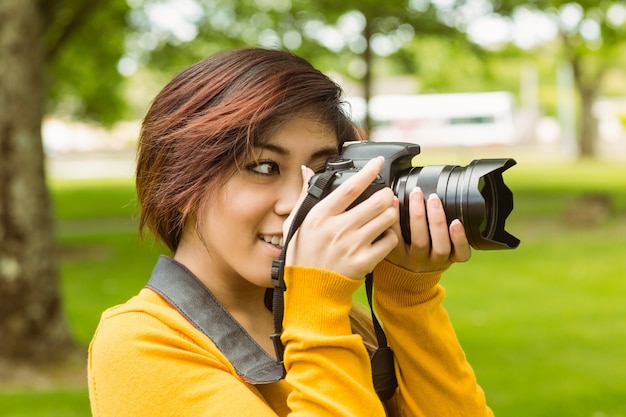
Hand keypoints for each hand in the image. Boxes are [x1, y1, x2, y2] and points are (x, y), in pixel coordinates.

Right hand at [284, 157, 398, 279]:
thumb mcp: (297, 223)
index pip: (350, 187)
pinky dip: (391, 236)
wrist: (310, 290)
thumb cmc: (302, 255)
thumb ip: (305, 195)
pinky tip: (383, 236)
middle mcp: (338, 229)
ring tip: (386, 215)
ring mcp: (352, 246)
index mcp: (321, 216)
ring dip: (391, 214)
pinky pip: (390, 241)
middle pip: (377, 201)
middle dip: (386, 195)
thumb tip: (306, 170)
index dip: (368, 172)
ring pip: (387, 218)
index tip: (378, 162)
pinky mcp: (364, 262)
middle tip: (386, 196)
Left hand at [386, 187, 470, 272]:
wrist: (402, 272)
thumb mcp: (443, 246)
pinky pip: (396, 238)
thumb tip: (444, 198)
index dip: (460, 239)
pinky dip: (396, 220)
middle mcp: (432, 261)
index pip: (461, 253)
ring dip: (418, 217)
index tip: (457, 222)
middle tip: (434, 199)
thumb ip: (446, 229)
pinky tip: (395, 203)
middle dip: (438, 221)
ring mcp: (413, 260)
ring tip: (416, 197)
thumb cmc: (426, 251)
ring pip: (420, 242)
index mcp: (449, 257)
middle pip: (440, 246)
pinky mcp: (396, 256)